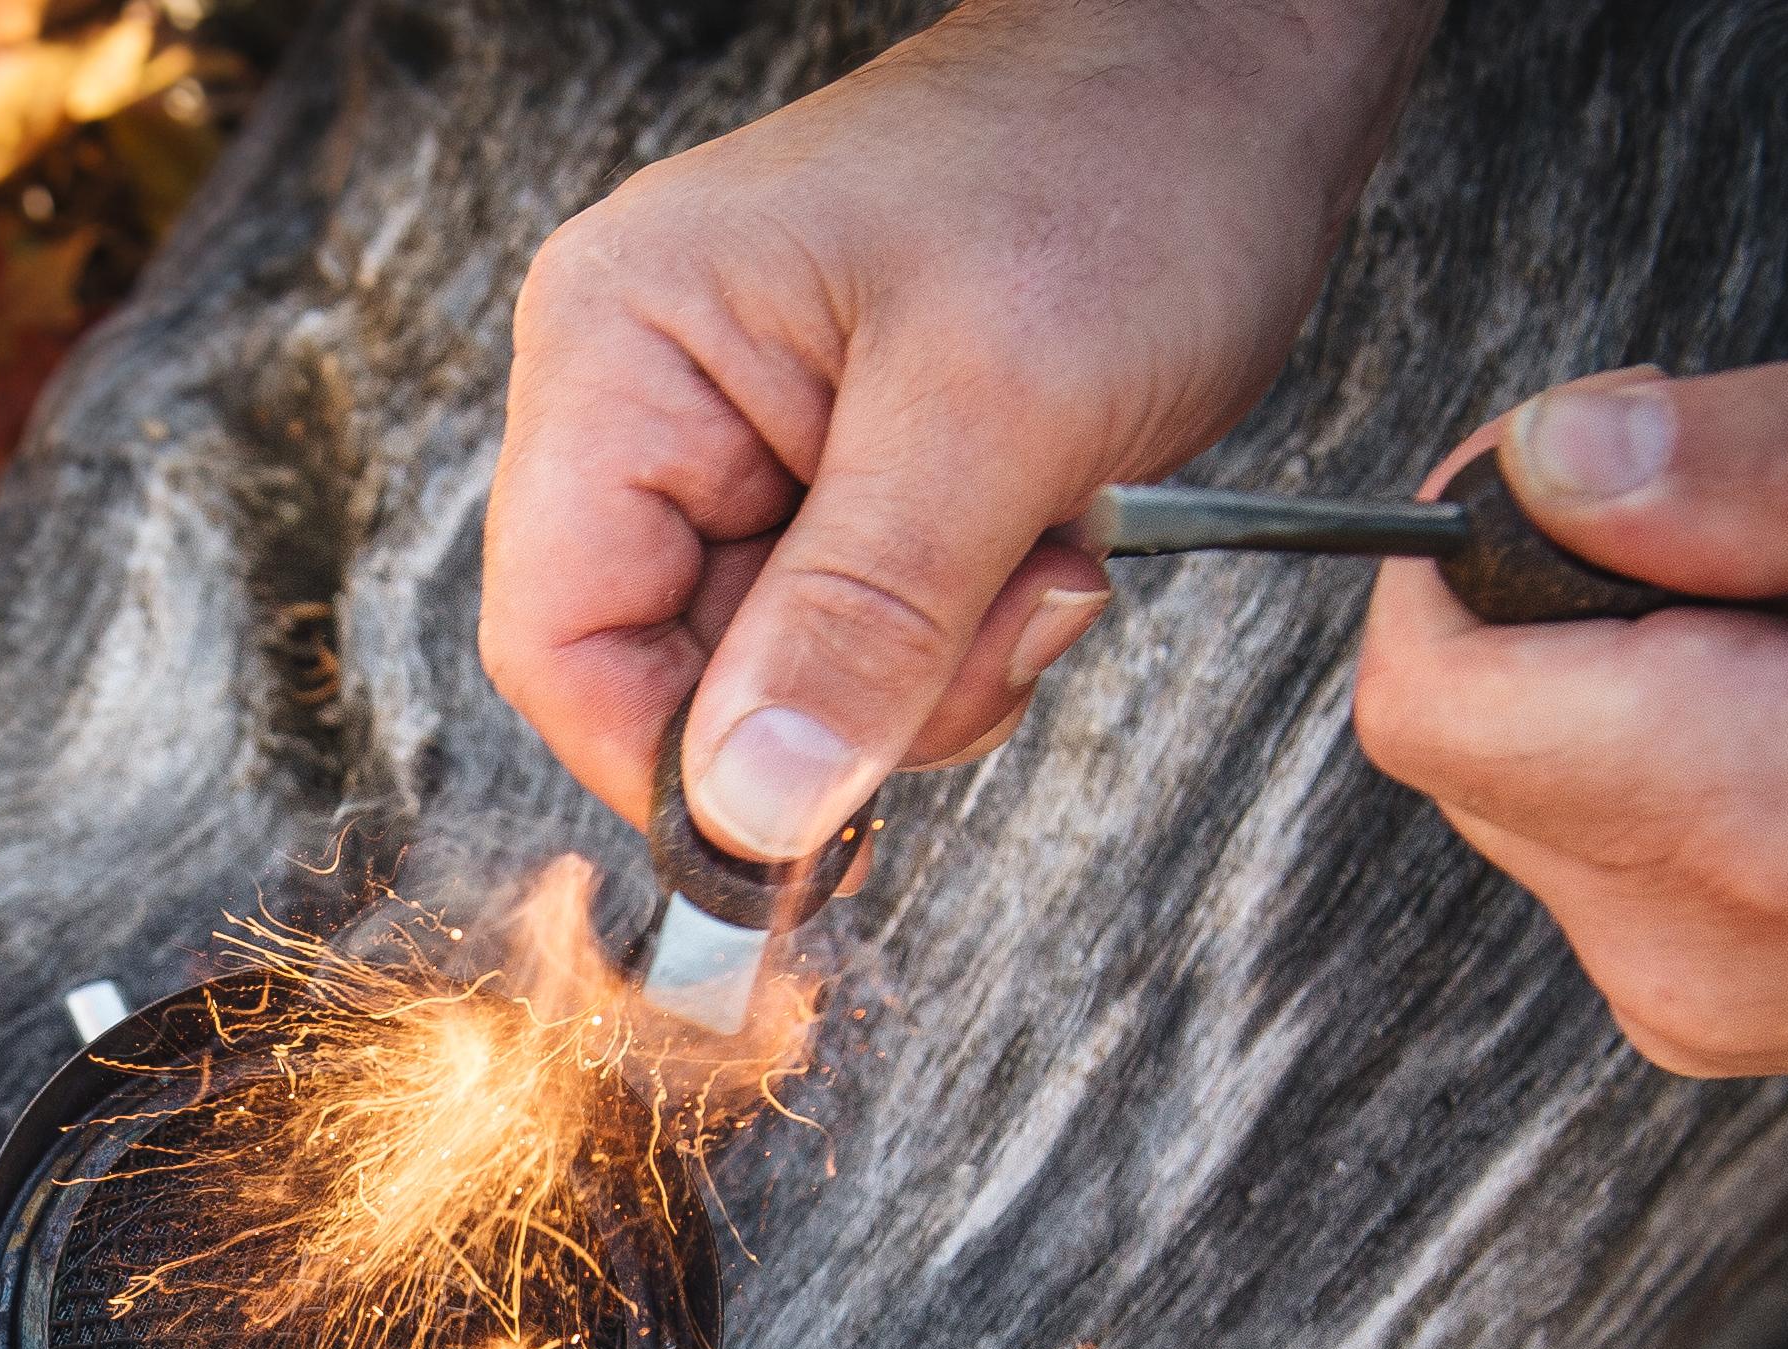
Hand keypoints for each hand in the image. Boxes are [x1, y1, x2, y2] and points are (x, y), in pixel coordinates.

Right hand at [481, 0, 1432, 861]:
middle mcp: (657, 410)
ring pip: (788, 690)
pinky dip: (962, 645)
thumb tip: (744, 809)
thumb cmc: (1111, 165)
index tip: (809, 823)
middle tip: (1001, 615)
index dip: (673, 766)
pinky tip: (1039, 547)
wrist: (1227, 86)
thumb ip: (862, 618)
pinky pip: (864, 651)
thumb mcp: (992, 406)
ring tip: (1039, 551)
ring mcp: (749, 455)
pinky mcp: (837, 493)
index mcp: (625, 353)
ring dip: (933, 674)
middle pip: (680, 684)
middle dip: (855, 702)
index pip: (561, 643)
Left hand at [1356, 360, 1787, 1075]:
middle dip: (1558, 609)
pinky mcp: (1711, 1006)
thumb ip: (1763, 478)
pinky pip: (1602, 851)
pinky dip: (1654, 757)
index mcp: (1754, 825)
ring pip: (1525, 792)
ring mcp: (1698, 996)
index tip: (1572, 472)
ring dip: (1610, 682)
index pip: (1429, 701)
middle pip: (1465, 742)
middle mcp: (1690, 949)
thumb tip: (1554, 457)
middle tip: (1737, 537)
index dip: (1462, 562)